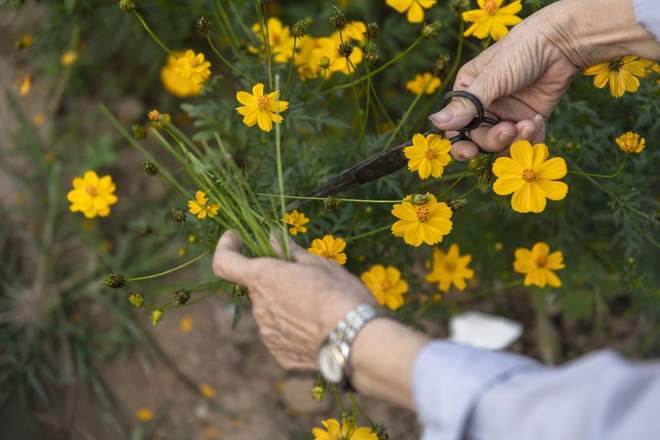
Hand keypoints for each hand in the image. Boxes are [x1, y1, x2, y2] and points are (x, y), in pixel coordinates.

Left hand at [212, 230, 375, 369]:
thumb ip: (288, 251)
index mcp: (264, 278)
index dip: (226, 246)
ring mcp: (268, 335)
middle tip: (306, 277)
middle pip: (258, 287)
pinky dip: (294, 327)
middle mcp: (259, 308)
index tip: (237, 238)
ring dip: (286, 303)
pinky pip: (282, 334)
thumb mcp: (318, 264)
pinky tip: (319, 327)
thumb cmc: (341, 295)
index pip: (224, 262)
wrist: (358, 342)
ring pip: (270, 311)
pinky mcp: (281, 354)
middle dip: (275, 279)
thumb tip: (271, 237)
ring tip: (319, 306)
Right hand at [430, 7, 576, 160]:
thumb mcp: (491, 78)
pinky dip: (531, 139)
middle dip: (495, 140)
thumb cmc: (520, 51)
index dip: (460, 143)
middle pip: (480, 140)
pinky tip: (537, 121)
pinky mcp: (528, 119)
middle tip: (509, 130)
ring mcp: (507, 114)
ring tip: (529, 124)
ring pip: (503, 145)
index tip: (470, 152)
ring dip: (516, 140)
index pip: (457, 127)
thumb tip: (435, 122)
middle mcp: (485, 107)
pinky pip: (525, 141)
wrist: (561, 43)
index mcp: (468, 94)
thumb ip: (467, 104)